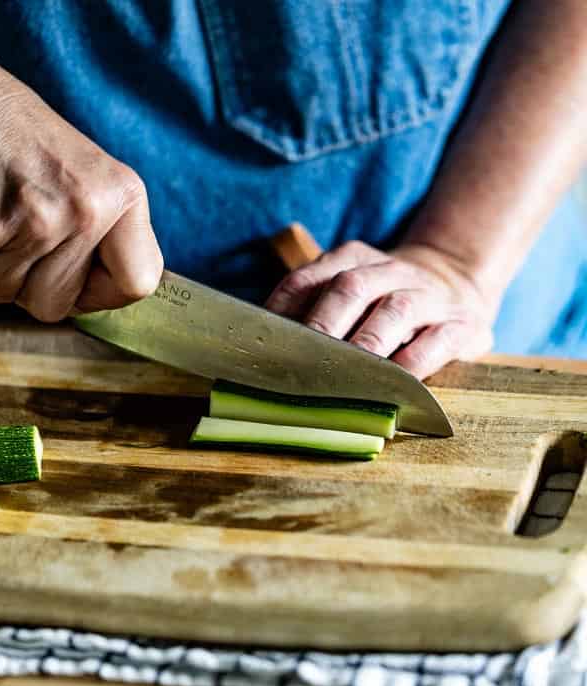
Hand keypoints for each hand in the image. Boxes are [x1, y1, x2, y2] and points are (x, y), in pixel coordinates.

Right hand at [0, 66, 161, 321]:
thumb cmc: (19, 139)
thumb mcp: (83, 176)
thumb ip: (102, 238)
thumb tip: (110, 300)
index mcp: (120, 190)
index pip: (138, 283)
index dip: (102, 288)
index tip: (78, 266)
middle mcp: (88, 206)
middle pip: (63, 303)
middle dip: (38, 283)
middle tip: (22, 227)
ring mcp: (40, 219)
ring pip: (23, 300)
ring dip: (4, 274)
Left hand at [265, 240, 496, 378]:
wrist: (459, 285)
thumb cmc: (382, 307)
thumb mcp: (348, 298)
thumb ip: (309, 315)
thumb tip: (259, 356)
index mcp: (354, 261)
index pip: (309, 278)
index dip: (284, 309)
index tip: (265, 343)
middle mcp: (391, 271)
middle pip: (352, 288)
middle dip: (323, 325)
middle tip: (302, 364)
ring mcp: (429, 296)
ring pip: (395, 311)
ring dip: (366, 346)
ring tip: (344, 377)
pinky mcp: (462, 325)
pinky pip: (436, 343)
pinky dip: (410, 366)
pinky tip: (390, 388)